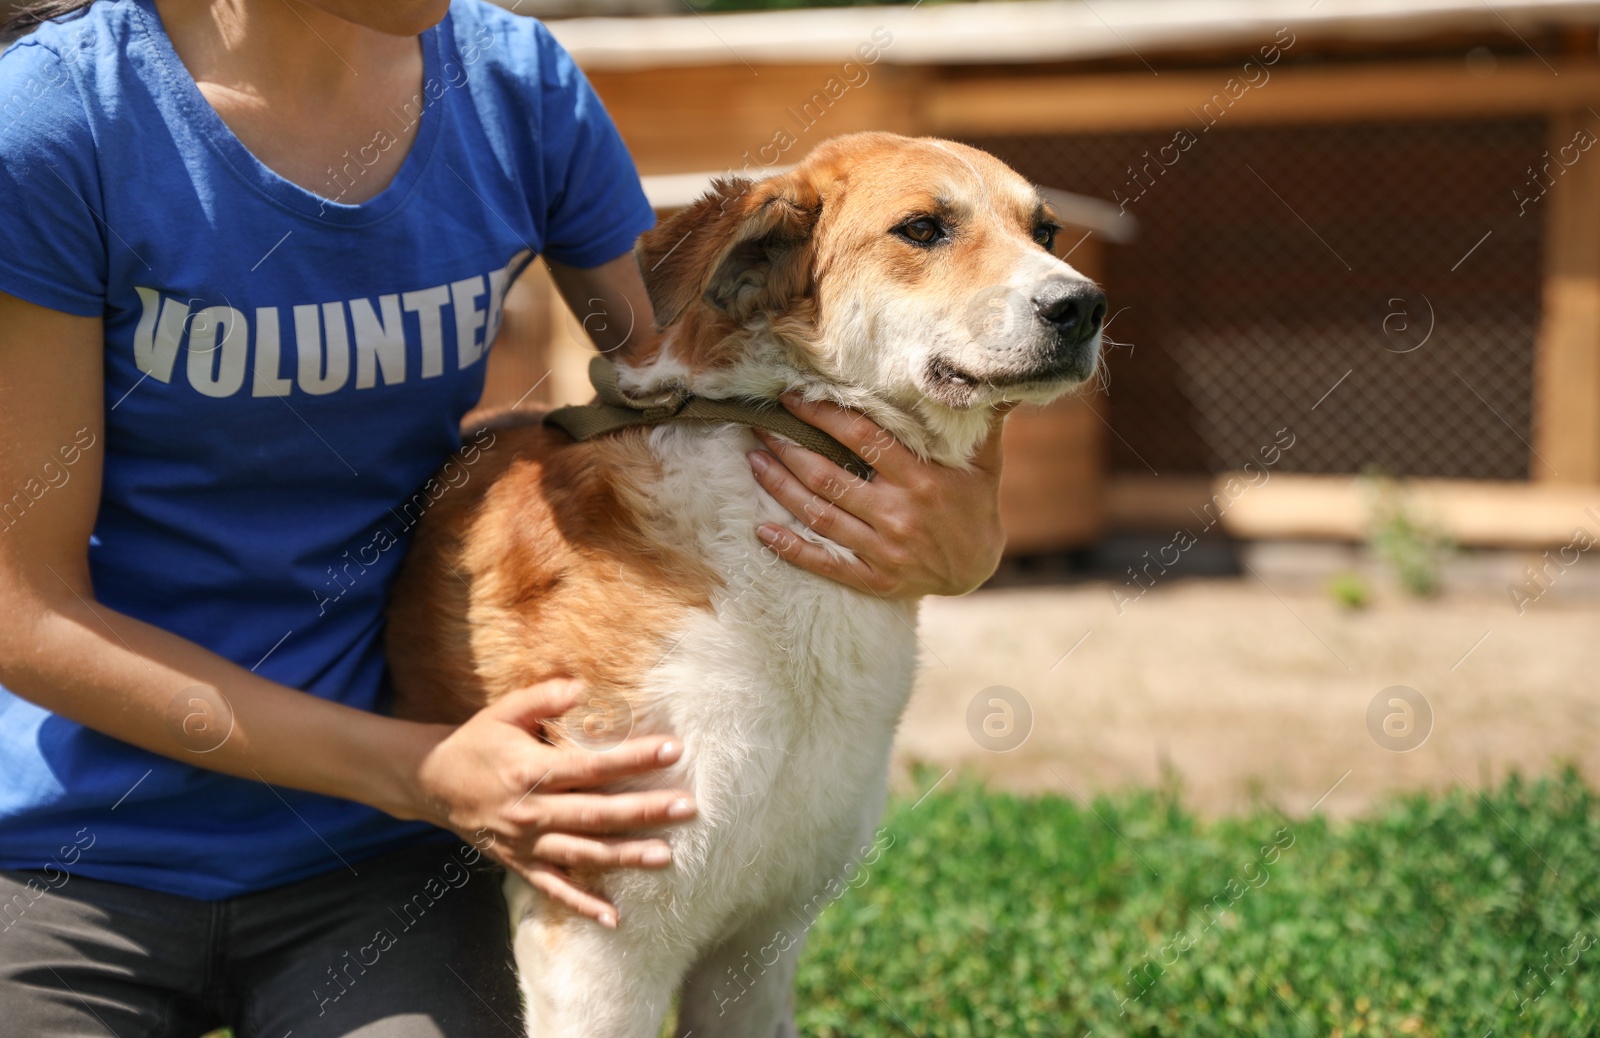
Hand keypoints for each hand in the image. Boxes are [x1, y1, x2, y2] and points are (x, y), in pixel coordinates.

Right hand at [406, 680, 696, 927]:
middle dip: (644, 811)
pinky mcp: (520, 864)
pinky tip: (614, 918)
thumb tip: (582, 686)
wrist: (433, 783)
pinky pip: (554, 888)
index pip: (592, 766)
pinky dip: (582, 906)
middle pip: (595, 814)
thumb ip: (543, 698)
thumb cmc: (478, 742)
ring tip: (666, 856)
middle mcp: (530, 811)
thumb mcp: (504, 711)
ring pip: (582, 854)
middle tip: (686, 807)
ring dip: (625, 857)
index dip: (633, 759)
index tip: (672, 750)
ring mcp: (526, 843)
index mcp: (530, 770)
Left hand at [745, 394, 1009, 598]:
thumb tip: (998, 376)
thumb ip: (984, 420)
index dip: (824, 416)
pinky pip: (825, 563)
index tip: (794, 398)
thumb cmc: (976, 505)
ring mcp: (883, 550)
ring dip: (781, 487)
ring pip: (819, 515)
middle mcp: (898, 514)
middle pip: (829, 475)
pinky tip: (762, 531)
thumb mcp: (986, 462)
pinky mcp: (874, 579)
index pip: (862, 439)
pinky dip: (791, 549)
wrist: (979, 570)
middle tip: (759, 424)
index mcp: (922, 479)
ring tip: (754, 460)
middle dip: (789, 447)